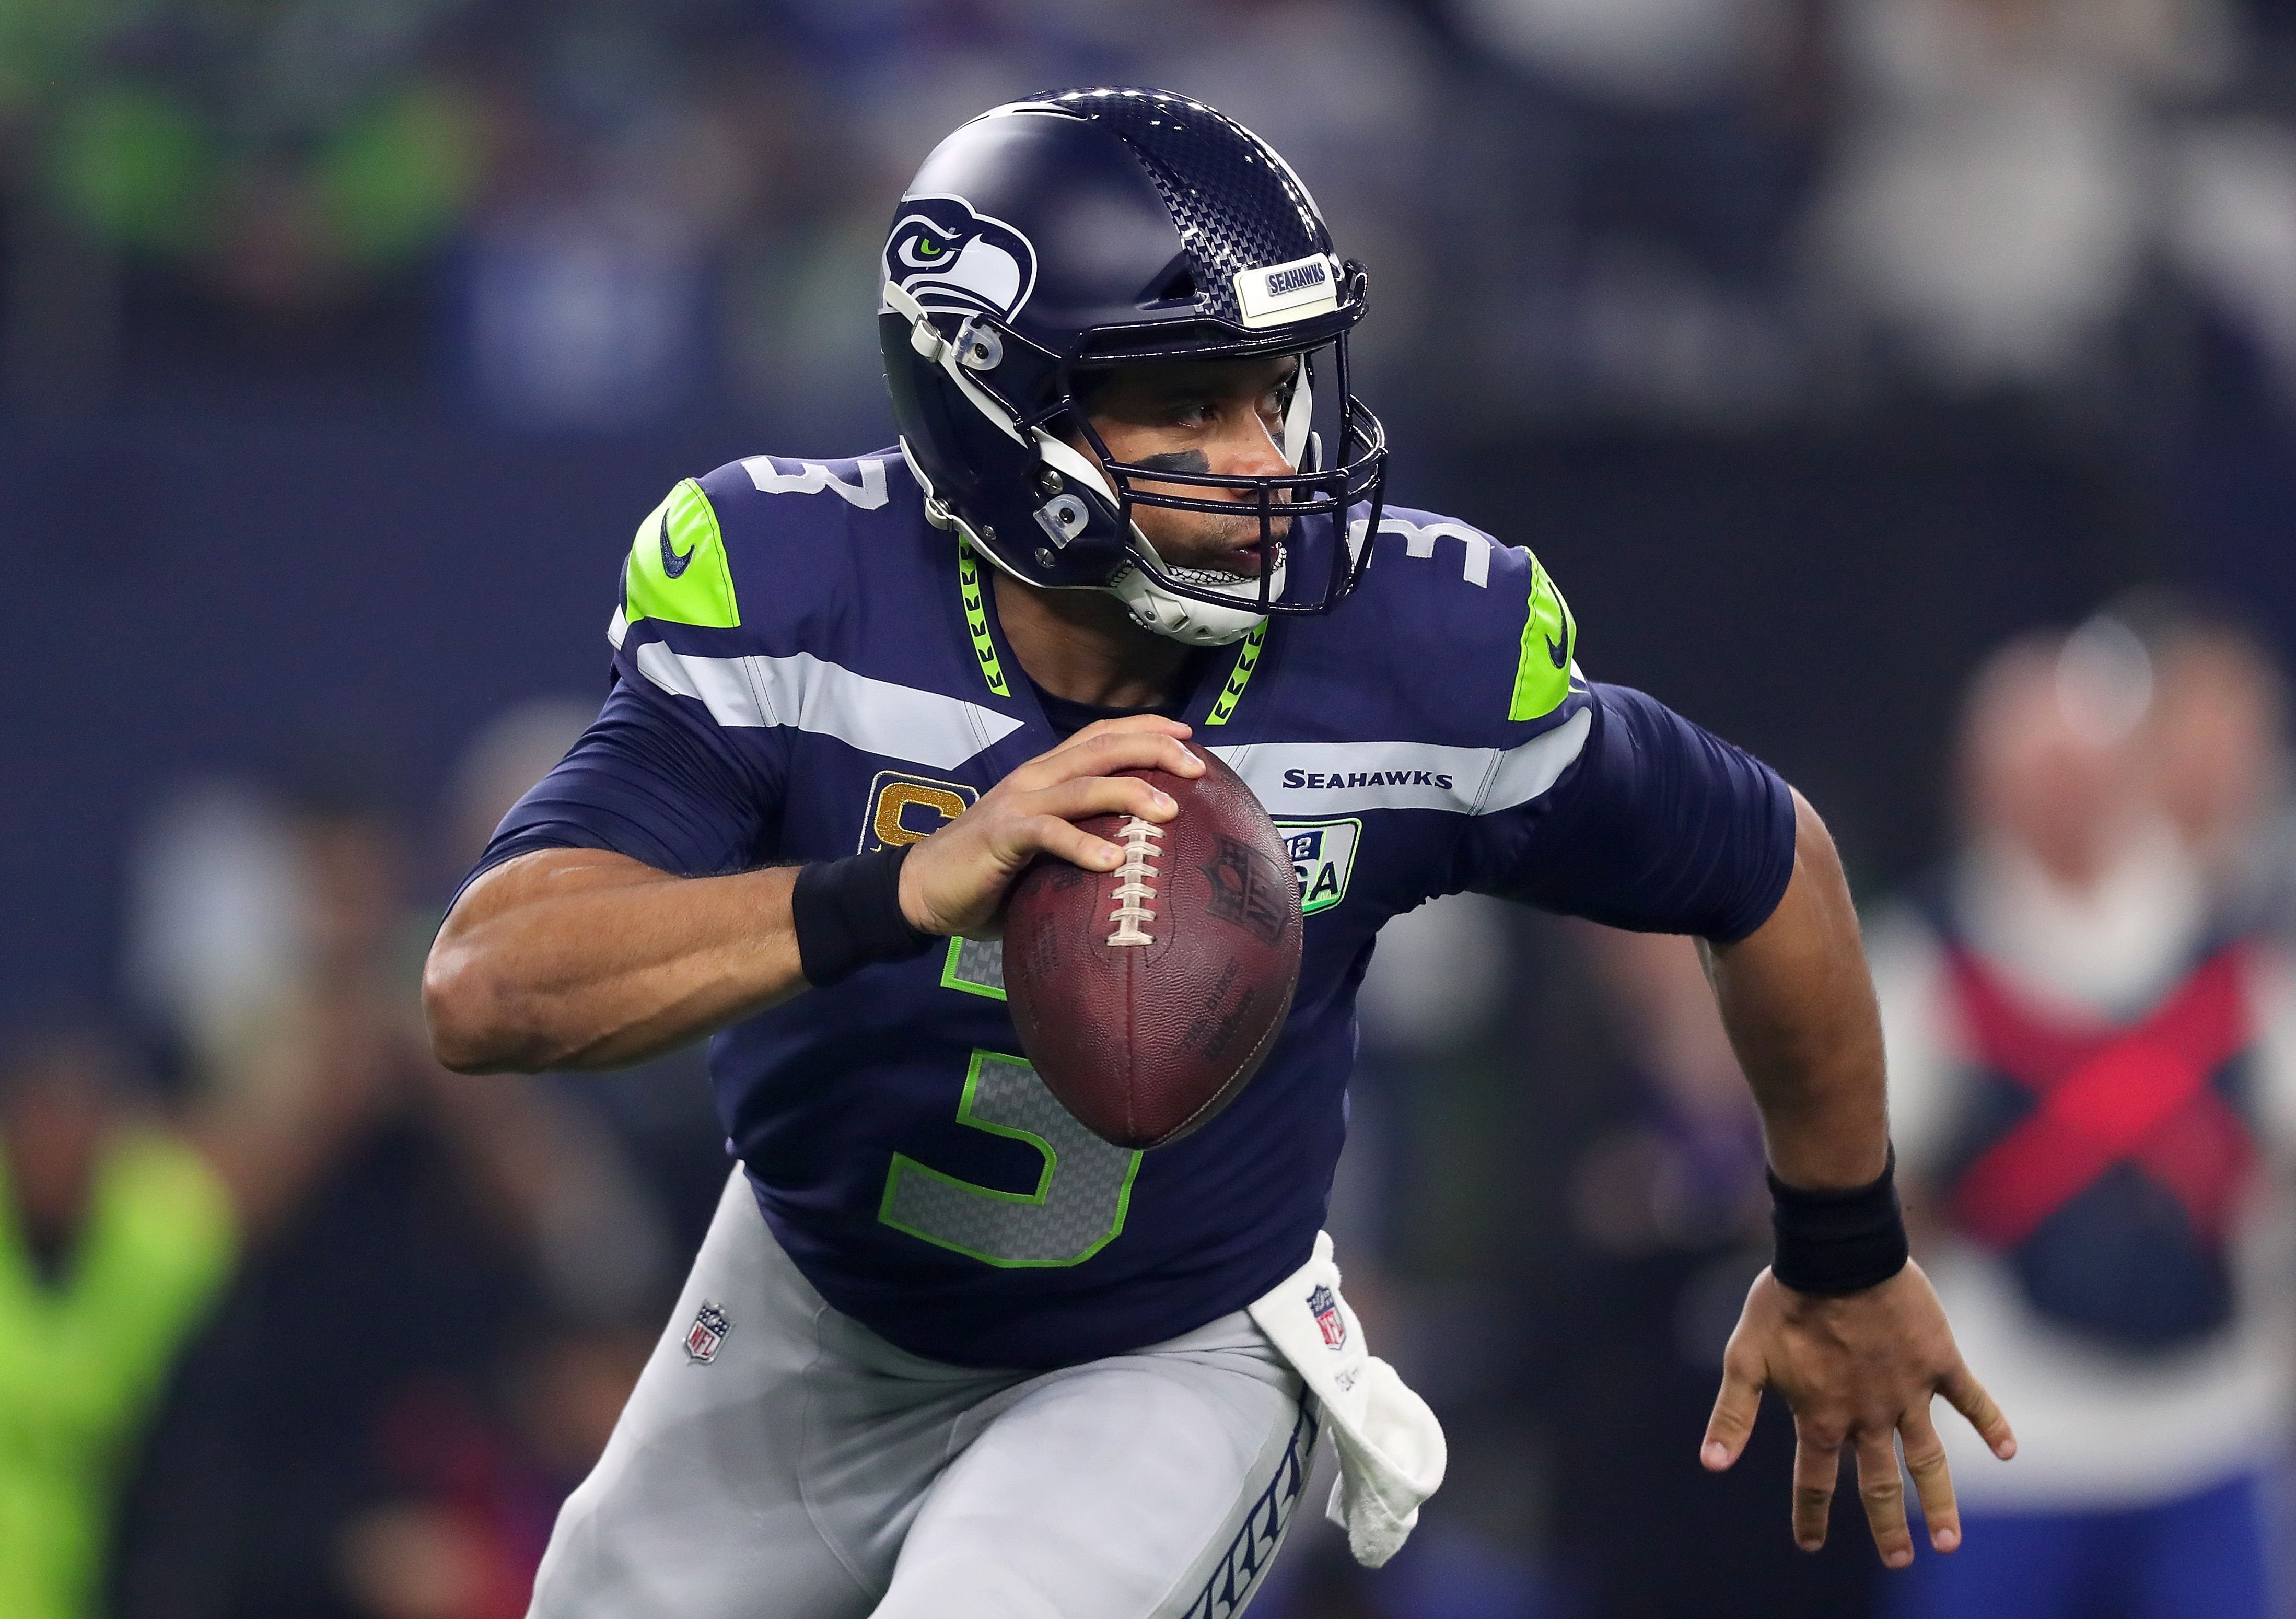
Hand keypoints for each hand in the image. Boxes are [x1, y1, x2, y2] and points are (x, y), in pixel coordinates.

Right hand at [898, 715, 1204, 938]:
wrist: (922, 888)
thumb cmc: (990, 873)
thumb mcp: (1043, 848)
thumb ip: (1080, 837)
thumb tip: (1138, 857)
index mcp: (1046, 774)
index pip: (1100, 735)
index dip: (1144, 728)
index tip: (1189, 734)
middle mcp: (1035, 778)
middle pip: (1101, 748)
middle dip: (1153, 749)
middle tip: (1197, 766)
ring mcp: (1017, 804)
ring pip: (1082, 785)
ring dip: (1129, 793)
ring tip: (1169, 810)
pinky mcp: (1001, 835)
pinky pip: (1047, 834)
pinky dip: (1081, 844)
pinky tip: (1112, 860)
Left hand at [1700, 1261, 2014, 1567]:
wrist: (1837, 1254)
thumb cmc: (1785, 1301)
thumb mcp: (1746, 1357)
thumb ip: (1732, 1414)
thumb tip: (1710, 1466)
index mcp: (1820, 1416)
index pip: (1813, 1480)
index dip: (1810, 1514)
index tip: (1809, 1545)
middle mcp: (1867, 1415)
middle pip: (1877, 1483)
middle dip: (1885, 1525)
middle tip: (1898, 1560)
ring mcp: (1908, 1392)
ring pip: (1928, 1460)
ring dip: (1938, 1501)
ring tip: (1948, 1542)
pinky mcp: (1939, 1362)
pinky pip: (1972, 1400)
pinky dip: (1992, 1424)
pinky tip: (2009, 1451)